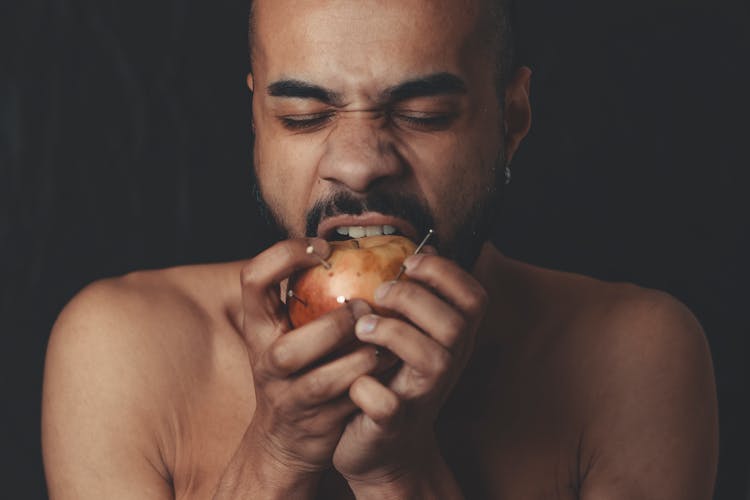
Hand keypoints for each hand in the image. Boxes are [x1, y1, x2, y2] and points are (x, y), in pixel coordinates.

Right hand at [237, 238, 384, 482]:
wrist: (285, 440)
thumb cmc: (296, 369)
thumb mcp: (286, 329)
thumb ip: (304, 294)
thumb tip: (348, 242)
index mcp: (258, 328)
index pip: (252, 281)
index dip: (284, 255)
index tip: (324, 248)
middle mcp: (267, 363)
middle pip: (285, 350)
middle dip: (331, 327)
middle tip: (364, 306)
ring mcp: (290, 398)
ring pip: (320, 382)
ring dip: (358, 357)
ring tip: (383, 338)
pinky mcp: (317, 422)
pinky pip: (348, 400)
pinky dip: (372, 379)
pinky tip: (391, 360)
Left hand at [331, 251, 487, 492]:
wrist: (383, 451)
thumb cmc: (391, 379)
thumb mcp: (410, 336)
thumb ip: (415, 299)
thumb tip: (414, 248)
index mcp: (454, 340)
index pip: (475, 297)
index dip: (446, 272)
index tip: (408, 262)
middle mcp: (448, 366)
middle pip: (456, 324)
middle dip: (414, 299)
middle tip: (378, 293)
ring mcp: (423, 397)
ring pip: (432, 359)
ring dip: (393, 333)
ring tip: (362, 326)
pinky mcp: (393, 425)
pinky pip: (388, 405)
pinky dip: (368, 388)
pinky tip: (353, 377)